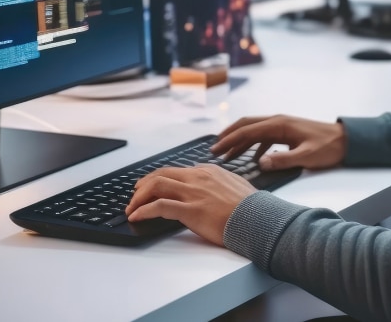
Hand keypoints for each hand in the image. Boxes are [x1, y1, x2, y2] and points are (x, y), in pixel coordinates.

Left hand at [125, 164, 255, 245]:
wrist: (259, 219)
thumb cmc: (252, 208)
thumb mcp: (235, 186)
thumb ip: (220, 183)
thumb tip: (213, 186)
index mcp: (208, 171)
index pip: (176, 171)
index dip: (159, 178)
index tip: (150, 186)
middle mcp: (198, 178)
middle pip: (161, 175)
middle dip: (143, 185)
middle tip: (135, 195)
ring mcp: (193, 193)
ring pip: (156, 186)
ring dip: (139, 198)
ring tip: (131, 208)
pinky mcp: (190, 210)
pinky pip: (159, 207)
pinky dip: (143, 211)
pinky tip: (136, 217)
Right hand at [211, 115, 346, 170]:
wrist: (347, 140)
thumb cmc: (328, 147)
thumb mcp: (306, 156)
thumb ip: (282, 160)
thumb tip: (259, 162)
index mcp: (279, 124)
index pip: (247, 130)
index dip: (229, 140)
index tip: (215, 150)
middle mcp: (278, 121)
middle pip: (246, 125)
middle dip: (229, 136)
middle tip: (214, 150)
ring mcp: (282, 125)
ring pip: (254, 131)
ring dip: (240, 142)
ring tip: (227, 155)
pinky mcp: (287, 133)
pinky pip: (264, 137)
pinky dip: (253, 145)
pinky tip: (251, 158)